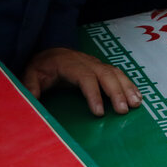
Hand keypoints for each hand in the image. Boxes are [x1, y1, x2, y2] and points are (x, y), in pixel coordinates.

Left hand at [23, 47, 141, 116]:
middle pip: (106, 75)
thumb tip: (31, 100)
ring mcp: (98, 64)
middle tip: (124, 111)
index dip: (94, 95)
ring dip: (127, 88)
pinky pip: (119, 75)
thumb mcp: (30, 75)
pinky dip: (129, 85)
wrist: (51, 53)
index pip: (86, 78)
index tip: (99, 113)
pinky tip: (137, 96)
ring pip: (116, 74)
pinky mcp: (103, 68)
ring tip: (136, 104)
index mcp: (70, 64)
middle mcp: (88, 62)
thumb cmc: (42, 67)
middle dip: (117, 93)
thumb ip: (30, 87)